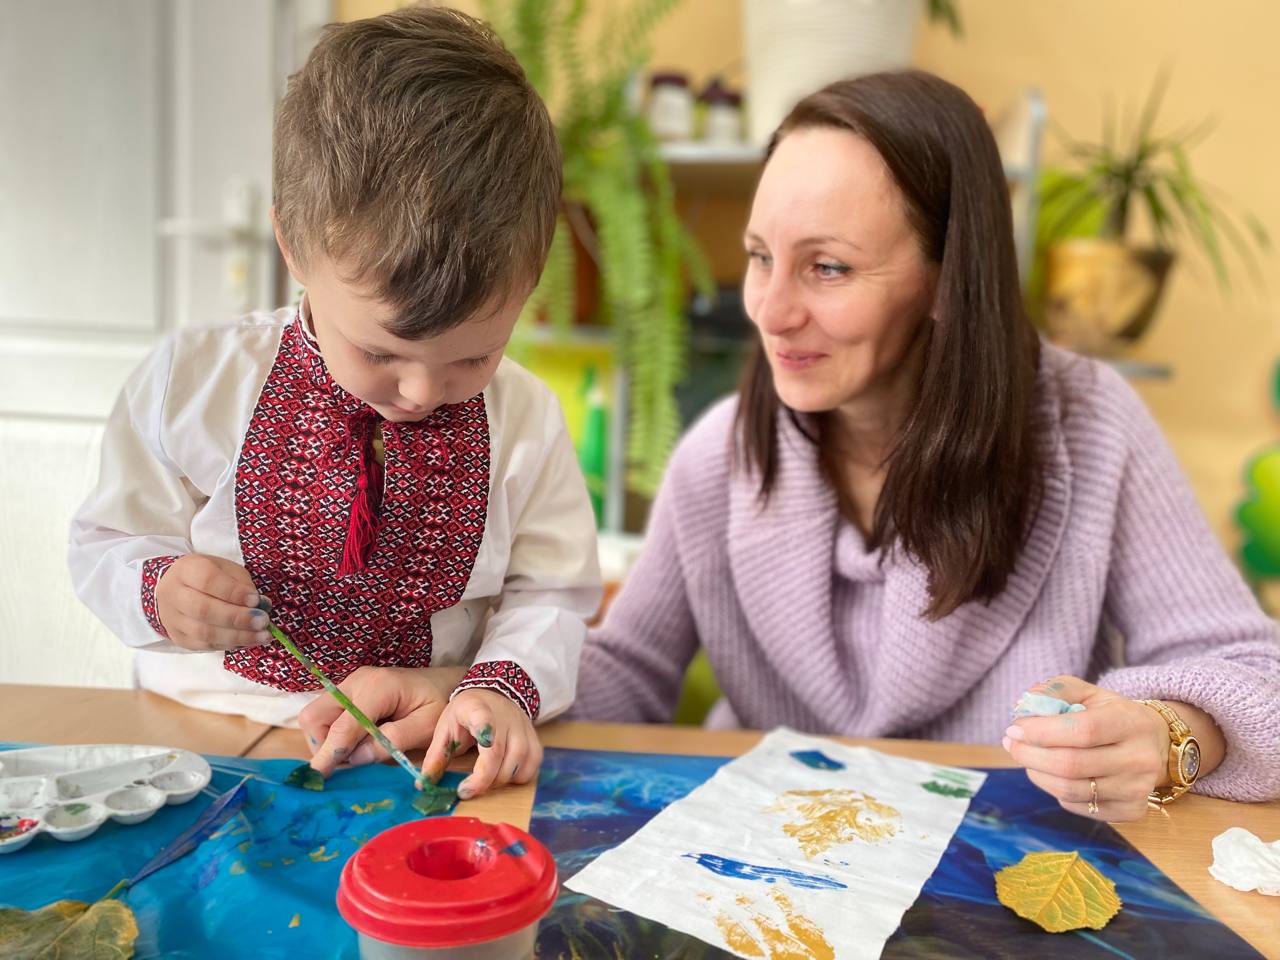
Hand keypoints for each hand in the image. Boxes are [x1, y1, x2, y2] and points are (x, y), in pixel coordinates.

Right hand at [155, 554, 268, 650]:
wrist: (176, 591)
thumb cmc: (208, 577)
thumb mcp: (225, 569)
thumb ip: (241, 584)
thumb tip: (260, 605)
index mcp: (186, 569)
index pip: (207, 580)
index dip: (233, 592)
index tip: (256, 600)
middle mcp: (173, 594)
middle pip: (204, 610)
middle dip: (237, 618)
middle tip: (263, 621)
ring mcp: (172, 619)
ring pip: (204, 632)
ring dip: (237, 636)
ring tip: (262, 636)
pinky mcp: (178, 638)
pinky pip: (204, 645)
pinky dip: (229, 644)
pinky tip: (248, 641)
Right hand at [300, 665, 464, 775]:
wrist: (450, 682)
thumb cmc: (441, 703)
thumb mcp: (426, 727)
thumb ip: (392, 741)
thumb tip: (356, 759)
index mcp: (378, 688)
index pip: (342, 727)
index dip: (329, 754)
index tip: (318, 778)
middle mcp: (357, 681)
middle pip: (315, 716)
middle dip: (323, 745)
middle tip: (348, 763)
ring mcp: (352, 683)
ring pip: (317, 716)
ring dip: (328, 740)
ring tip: (359, 752)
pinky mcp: (352, 690)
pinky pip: (329, 715)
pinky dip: (336, 733)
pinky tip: (360, 741)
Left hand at [420, 688, 541, 799]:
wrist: (494, 694)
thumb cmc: (466, 713)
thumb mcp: (446, 727)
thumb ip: (436, 755)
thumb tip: (423, 784)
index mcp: (478, 710)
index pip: (483, 720)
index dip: (484, 733)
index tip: (481, 745)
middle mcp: (505, 718)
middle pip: (498, 757)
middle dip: (482, 781)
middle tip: (467, 788)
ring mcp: (523, 729)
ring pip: (517, 766)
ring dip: (500, 781)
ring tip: (485, 779)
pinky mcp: (535, 740)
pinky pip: (532, 768)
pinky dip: (519, 778)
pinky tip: (504, 774)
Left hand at [1003, 675, 1168, 821]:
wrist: (1156, 743)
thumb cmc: (1112, 714)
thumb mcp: (1089, 692)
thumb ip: (1055, 691)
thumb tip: (1024, 707)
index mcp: (1130, 723)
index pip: (1082, 730)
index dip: (1041, 731)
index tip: (1015, 727)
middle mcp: (1139, 759)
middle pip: (1070, 765)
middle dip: (1029, 754)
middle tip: (1011, 743)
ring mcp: (1137, 789)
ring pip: (1069, 790)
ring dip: (1037, 774)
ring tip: (1027, 757)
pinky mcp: (1130, 811)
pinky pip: (1077, 806)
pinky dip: (1054, 790)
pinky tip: (1052, 774)